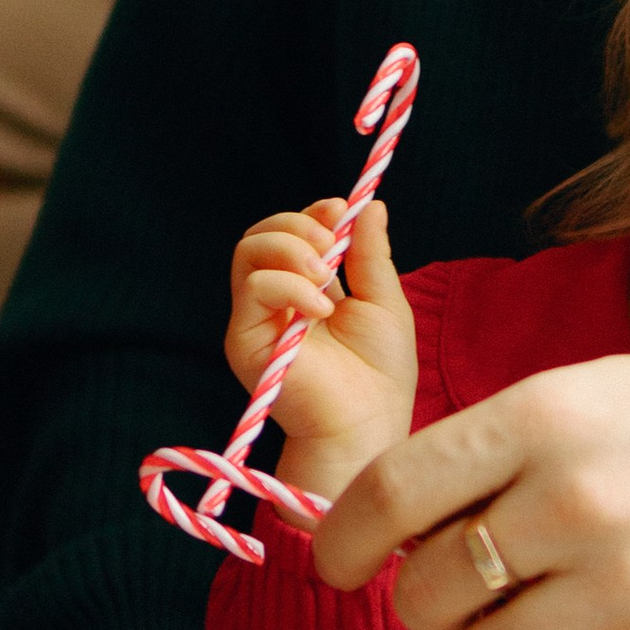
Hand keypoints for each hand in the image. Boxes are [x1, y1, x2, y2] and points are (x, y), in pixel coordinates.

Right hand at [227, 197, 418, 500]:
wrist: (367, 425)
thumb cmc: (380, 374)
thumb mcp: (383, 301)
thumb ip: (370, 254)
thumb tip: (369, 204)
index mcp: (308, 289)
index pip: (292, 233)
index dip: (312, 213)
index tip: (340, 210)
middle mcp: (276, 301)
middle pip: (261, 235)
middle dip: (298, 225)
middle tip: (330, 242)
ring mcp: (257, 319)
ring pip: (249, 252)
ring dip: (291, 248)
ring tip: (326, 276)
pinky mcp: (246, 340)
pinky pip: (253, 288)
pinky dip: (289, 286)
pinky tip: (321, 309)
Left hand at [310, 354, 629, 629]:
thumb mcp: (585, 396)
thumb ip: (485, 452)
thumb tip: (378, 526)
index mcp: (543, 413)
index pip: (392, 492)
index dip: (346, 541)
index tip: (341, 566)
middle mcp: (576, 495)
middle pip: (429, 593)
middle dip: (432, 604)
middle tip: (468, 592)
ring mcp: (625, 581)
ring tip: (543, 617)